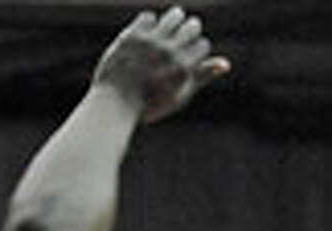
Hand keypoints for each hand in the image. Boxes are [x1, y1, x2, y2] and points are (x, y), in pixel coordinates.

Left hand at [93, 8, 229, 124]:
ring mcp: (151, 43)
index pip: (202, 45)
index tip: (183, 60)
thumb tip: (226, 63)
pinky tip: (144, 37)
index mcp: (183, 69)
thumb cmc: (147, 105)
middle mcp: (169, 53)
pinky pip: (149, 17)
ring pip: (175, 15)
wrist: (112, 107)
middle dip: (188, 33)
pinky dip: (148, 25)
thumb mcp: (177, 96)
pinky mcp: (133, 36)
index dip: (195, 52)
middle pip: (193, 25)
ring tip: (165, 33)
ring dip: (173, 22)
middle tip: (177, 42)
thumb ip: (201, 77)